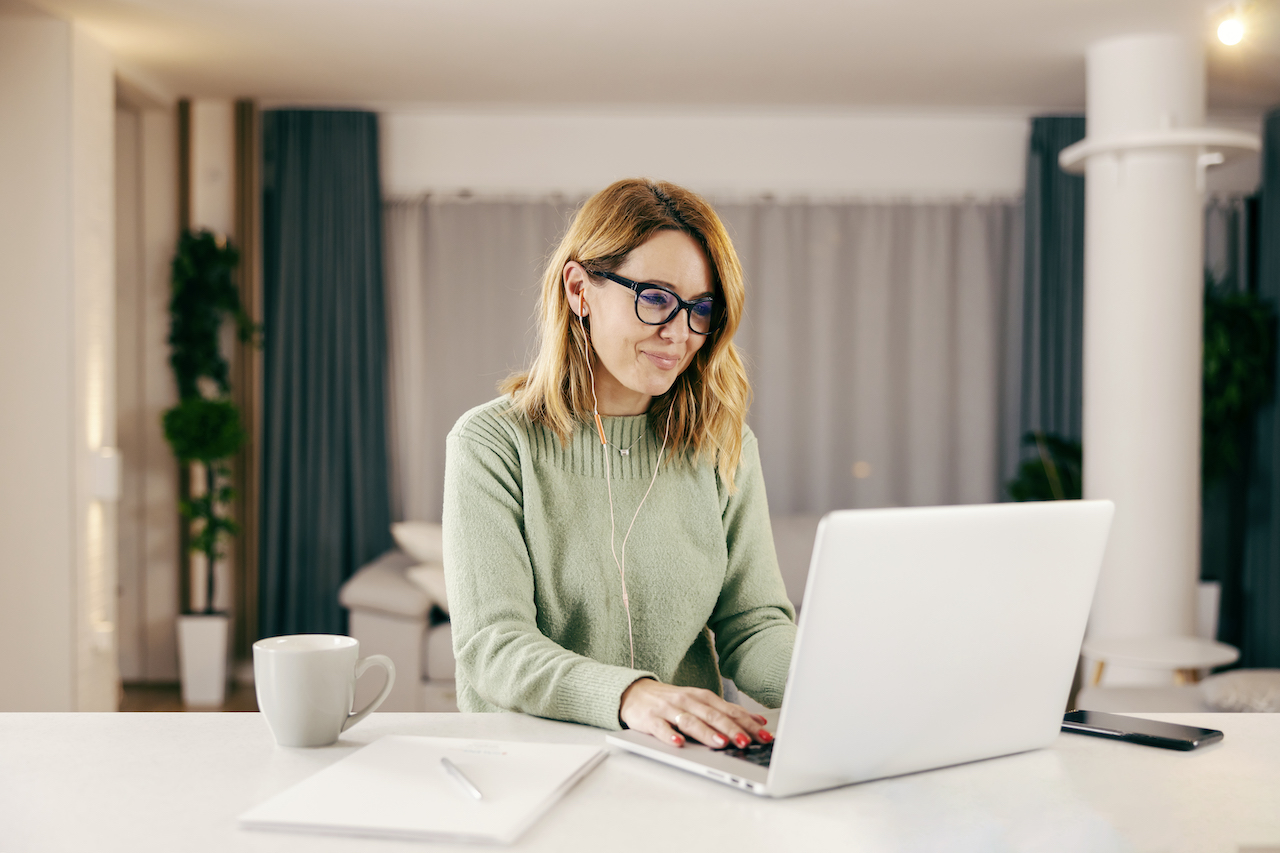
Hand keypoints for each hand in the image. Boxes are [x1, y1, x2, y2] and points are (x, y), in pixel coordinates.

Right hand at [619, 678, 773, 748]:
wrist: (634, 691)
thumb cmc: (671, 701)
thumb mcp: (700, 702)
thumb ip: (727, 712)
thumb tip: (759, 722)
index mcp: (702, 697)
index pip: (729, 710)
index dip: (747, 722)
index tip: (764, 735)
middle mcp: (687, 701)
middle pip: (712, 716)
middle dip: (731, 729)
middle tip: (746, 742)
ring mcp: (668, 709)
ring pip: (690, 721)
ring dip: (706, 733)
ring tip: (720, 743)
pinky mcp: (649, 719)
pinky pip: (660, 728)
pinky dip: (669, 736)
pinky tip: (678, 743)